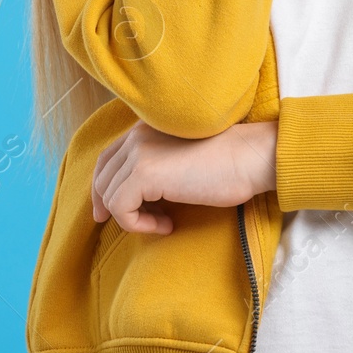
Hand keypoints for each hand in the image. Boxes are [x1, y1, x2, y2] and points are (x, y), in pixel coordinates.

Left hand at [92, 119, 277, 234]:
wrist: (249, 158)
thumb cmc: (228, 163)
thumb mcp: (182, 158)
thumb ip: (157, 165)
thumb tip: (134, 195)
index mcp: (146, 128)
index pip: (108, 158)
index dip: (104, 187)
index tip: (110, 212)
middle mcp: (137, 135)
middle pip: (102, 176)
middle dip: (109, 206)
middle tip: (132, 224)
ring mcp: (139, 153)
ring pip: (110, 196)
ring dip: (133, 218)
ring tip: (164, 223)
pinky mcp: (144, 173)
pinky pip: (121, 209)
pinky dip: (138, 224)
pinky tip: (167, 225)